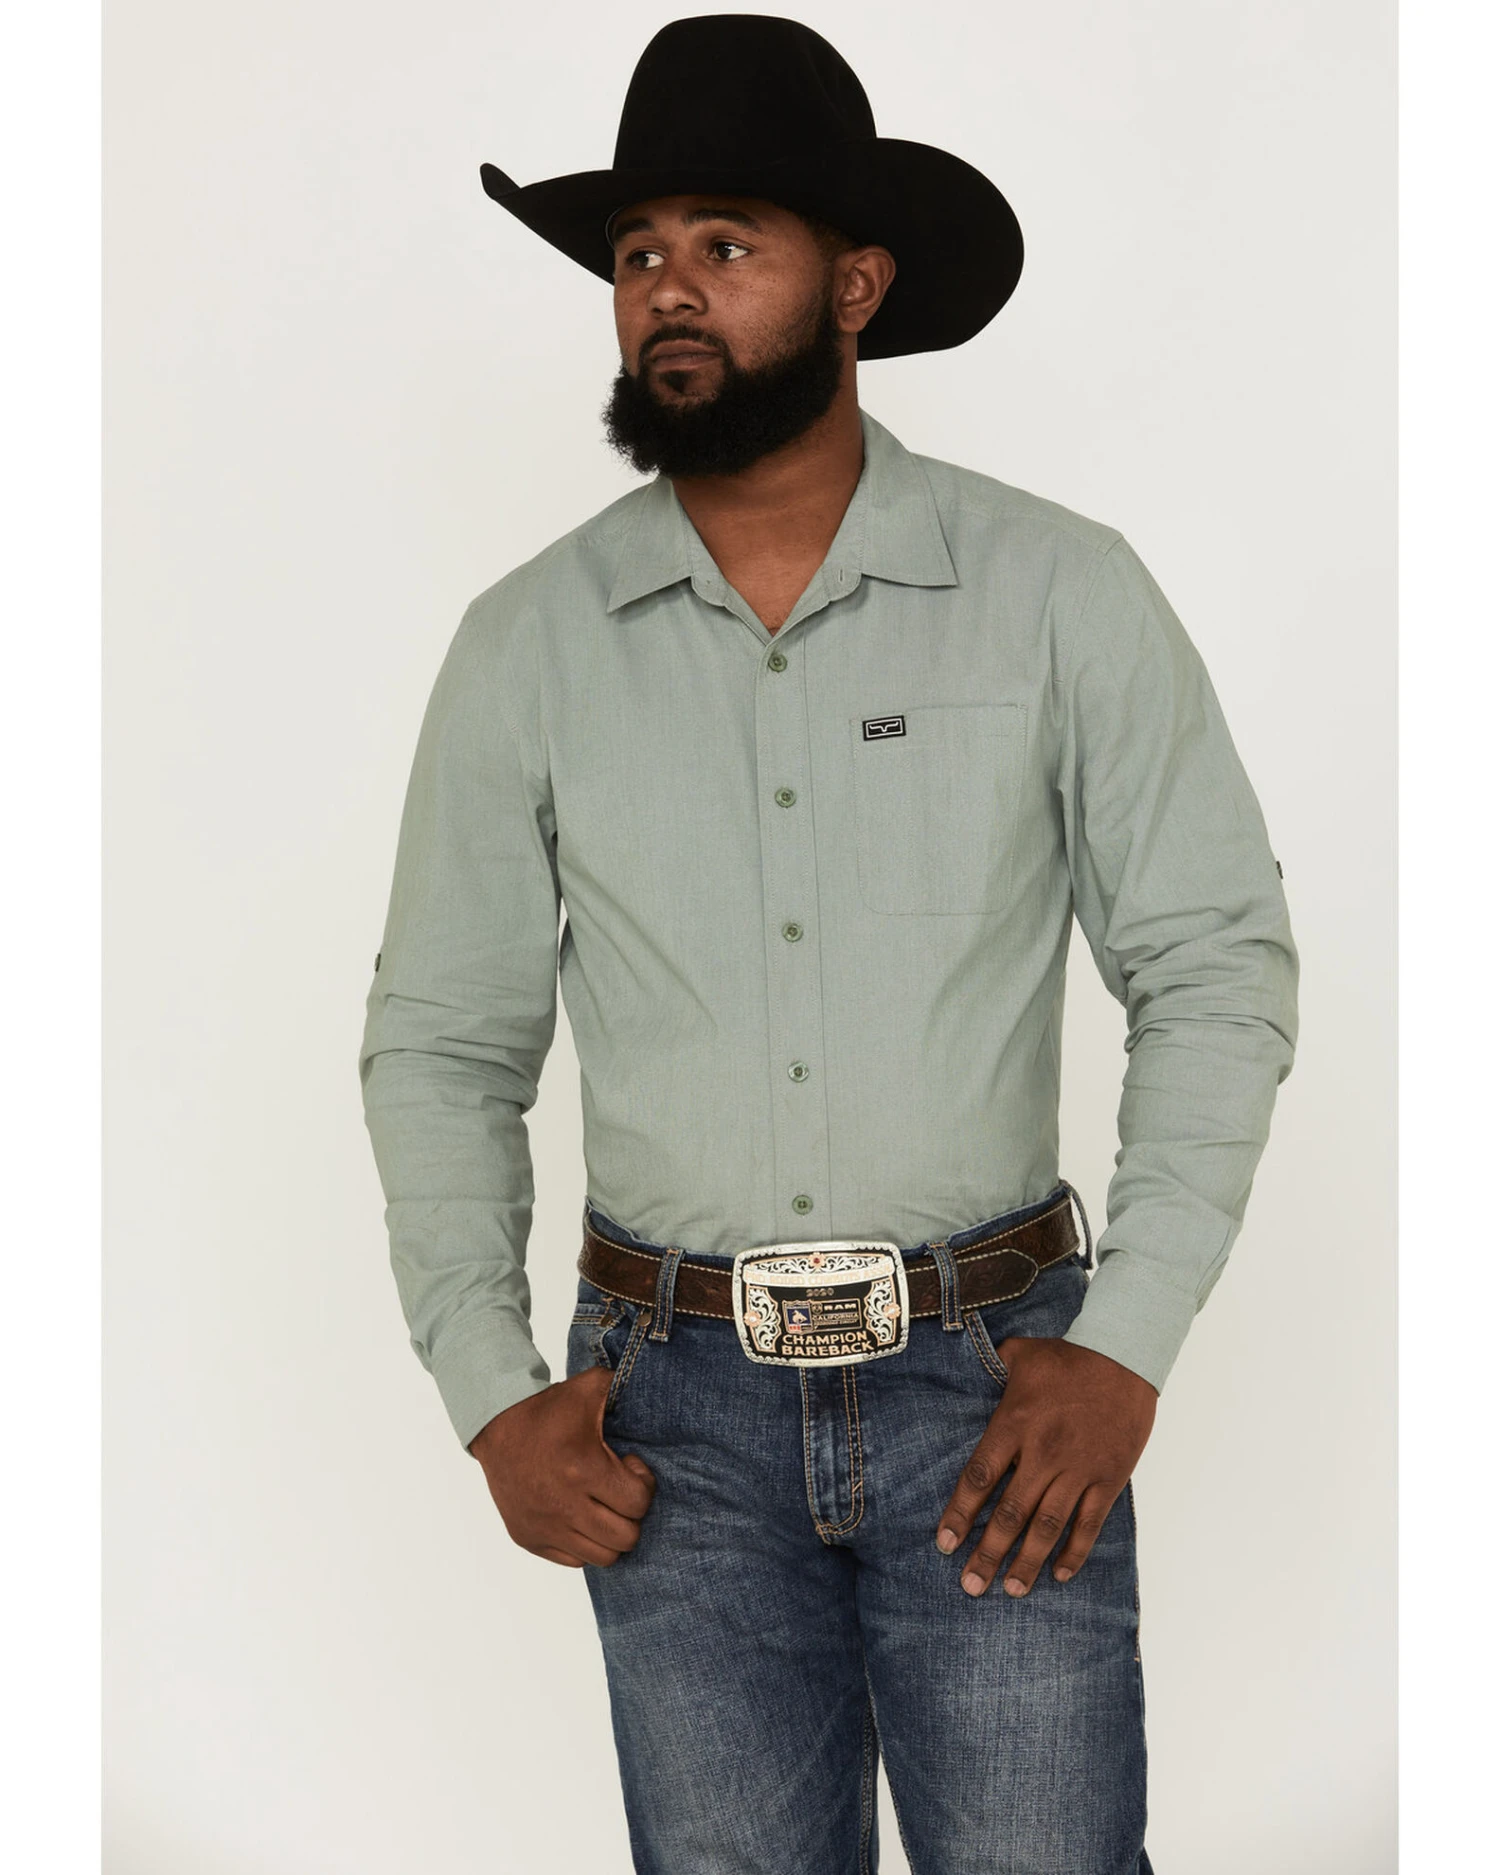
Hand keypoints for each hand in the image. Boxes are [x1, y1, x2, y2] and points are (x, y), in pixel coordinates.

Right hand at [468, 1365, 656, 1568]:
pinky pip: (574, 1560)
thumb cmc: (547, 1410)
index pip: (638, 1503)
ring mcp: (545, 1526)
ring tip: (604, 1506)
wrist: (496, 1426)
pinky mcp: (530, 1538)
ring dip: (611, 1534)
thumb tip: (651, 1392)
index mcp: (583, 1469)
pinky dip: (584, 1544)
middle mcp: (564, 1505)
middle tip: (621, 1491)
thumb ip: (624, 1387)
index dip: (643, 1485)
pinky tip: (581, 1516)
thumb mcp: (589, 1388)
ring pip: (603, 1557)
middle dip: (632, 1514)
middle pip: (625, 1538)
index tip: (630, 1467)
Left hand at [936, 1336, 1156, 1596]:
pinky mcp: (1107, 1479)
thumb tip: (969, 1367)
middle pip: (1009, 1513)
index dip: (960, 1514)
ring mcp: (1077, 1470)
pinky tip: (1060, 1574)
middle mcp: (1042, 1454)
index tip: (945, 1543)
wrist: (1124, 1357)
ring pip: (1047, 1526)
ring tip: (1011, 1590)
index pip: (980, 1478)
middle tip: (970, 1586)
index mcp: (1014, 1425)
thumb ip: (993, 1369)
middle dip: (988, 1554)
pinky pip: (1088, 1524)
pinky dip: (1075, 1552)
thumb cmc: (1069, 1357)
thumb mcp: (1022, 1355)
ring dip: (1028, 1562)